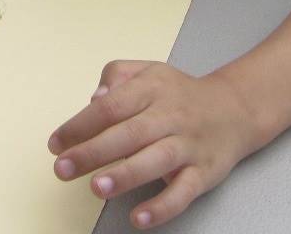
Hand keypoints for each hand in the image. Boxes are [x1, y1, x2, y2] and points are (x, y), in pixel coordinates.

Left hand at [47, 60, 262, 227]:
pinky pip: (183, 192)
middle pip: (128, 133)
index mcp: (151, 89)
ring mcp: (188, 145)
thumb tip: (94, 98)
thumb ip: (117, 77)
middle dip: (92, 152)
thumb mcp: (148, 72)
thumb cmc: (180, 94)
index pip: (110, 106)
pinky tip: (139, 218)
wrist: (235, 109)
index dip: (80, 125)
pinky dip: (162, 206)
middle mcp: (169, 116)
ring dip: (124, 175)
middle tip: (63, 168)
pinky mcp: (204, 172)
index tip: (56, 143)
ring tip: (96, 188)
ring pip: (156, 160)